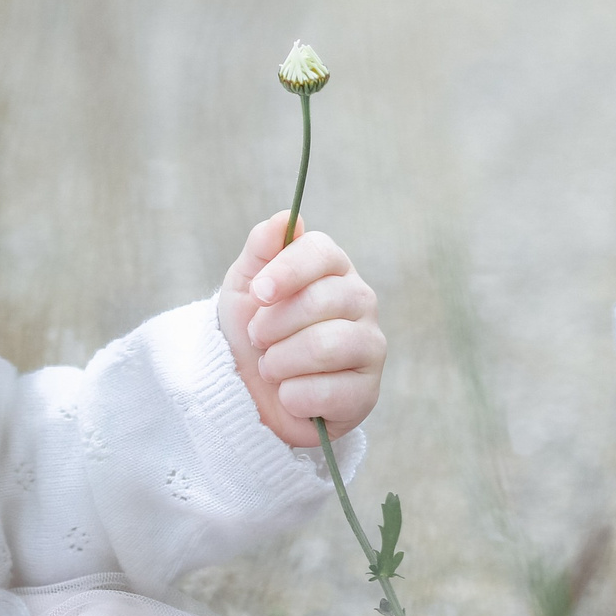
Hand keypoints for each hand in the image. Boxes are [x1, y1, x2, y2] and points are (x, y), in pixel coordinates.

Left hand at [218, 215, 384, 446]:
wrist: (250, 391)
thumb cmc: (253, 330)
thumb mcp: (245, 286)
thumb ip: (262, 247)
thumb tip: (286, 218)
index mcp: (333, 268)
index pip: (321, 253)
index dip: (286, 271)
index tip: (259, 293)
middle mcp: (361, 301)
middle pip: (320, 301)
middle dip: (273, 325)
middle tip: (257, 338)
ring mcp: (370, 346)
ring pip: (325, 346)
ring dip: (280, 362)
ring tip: (271, 367)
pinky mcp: (368, 391)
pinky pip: (329, 392)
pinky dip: (294, 397)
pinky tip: (291, 394)